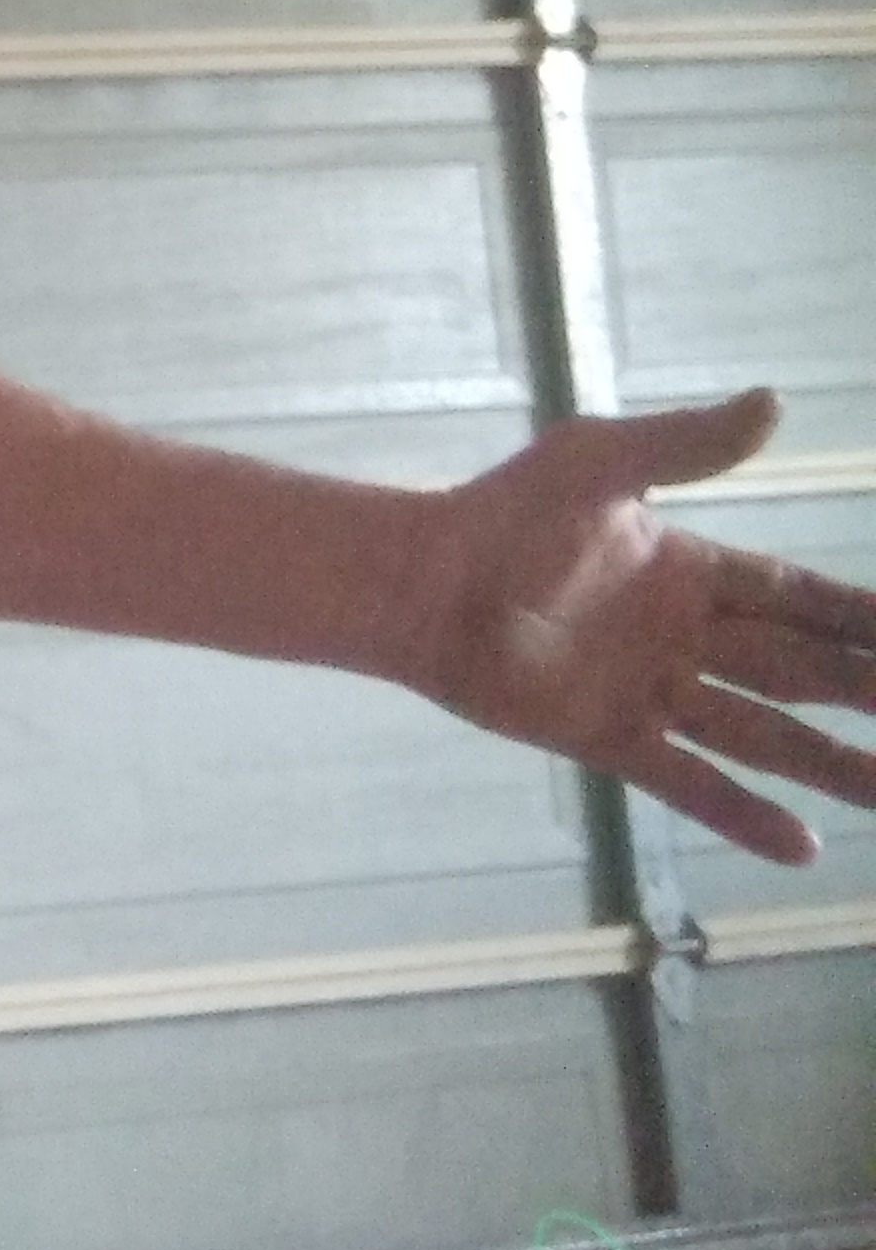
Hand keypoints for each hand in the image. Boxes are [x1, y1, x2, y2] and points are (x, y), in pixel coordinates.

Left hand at [413, 391, 875, 864]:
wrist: (418, 581)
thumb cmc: (500, 512)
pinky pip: (689, 782)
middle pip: (800, 672)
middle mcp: (685, 636)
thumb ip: (686, 446)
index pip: (801, 599)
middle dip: (866, 693)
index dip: (862, 620)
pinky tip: (802, 846)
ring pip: (763, 736)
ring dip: (830, 766)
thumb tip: (775, 403)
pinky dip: (743, 814)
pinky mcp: (608, 737)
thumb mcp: (599, 461)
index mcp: (692, 570)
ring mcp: (650, 691)